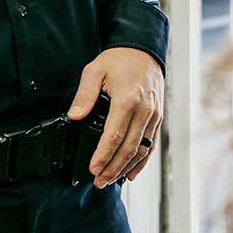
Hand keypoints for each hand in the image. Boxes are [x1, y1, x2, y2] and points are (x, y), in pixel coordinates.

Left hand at [67, 47, 163, 187]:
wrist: (143, 50)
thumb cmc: (119, 59)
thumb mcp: (95, 70)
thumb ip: (84, 94)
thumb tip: (74, 116)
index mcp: (127, 99)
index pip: (114, 135)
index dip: (103, 155)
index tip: (93, 168)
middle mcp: (144, 111)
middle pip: (128, 148)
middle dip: (113, 168)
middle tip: (99, 181)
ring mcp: (153, 116)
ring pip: (141, 150)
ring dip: (126, 168)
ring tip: (111, 180)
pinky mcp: (157, 118)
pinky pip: (150, 144)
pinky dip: (141, 161)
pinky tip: (131, 172)